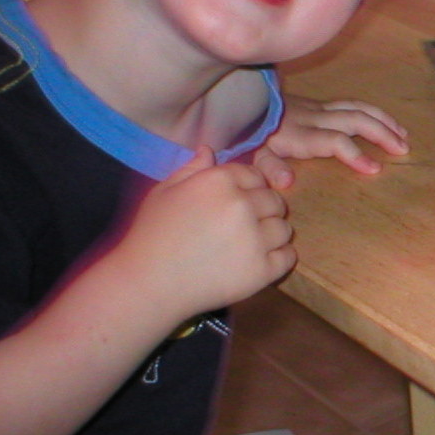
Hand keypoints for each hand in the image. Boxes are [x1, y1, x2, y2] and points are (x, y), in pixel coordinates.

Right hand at [116, 147, 295, 318]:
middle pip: (274, 200)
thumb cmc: (151, 235)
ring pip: (284, 228)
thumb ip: (192, 169)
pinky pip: (288, 257)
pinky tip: (261, 260)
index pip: (255, 175)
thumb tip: (209, 150)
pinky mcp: (261, 270)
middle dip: (264, 209)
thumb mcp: (164, 192)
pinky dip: (279, 258)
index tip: (236, 202)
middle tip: (245, 225)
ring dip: (272, 234)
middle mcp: (242, 205)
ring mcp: (254, 239)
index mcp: (219, 181)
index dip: (248, 188)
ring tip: (251, 244)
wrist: (146, 285)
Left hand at [255, 95, 409, 186]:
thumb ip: (269, 168)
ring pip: (357, 108)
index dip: (355, 154)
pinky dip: (374, 112)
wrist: (240, 103)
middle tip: (403, 150)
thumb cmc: (249, 136)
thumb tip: (286, 182)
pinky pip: (353, 104)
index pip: (334, 142)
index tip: (375, 169)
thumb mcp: (252, 156)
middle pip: (355, 120)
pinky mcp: (321, 104)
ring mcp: (319, 108)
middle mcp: (314, 118)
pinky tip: (387, 122)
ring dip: (383, 120)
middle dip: (381, 133)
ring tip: (403, 135)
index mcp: (301, 135)